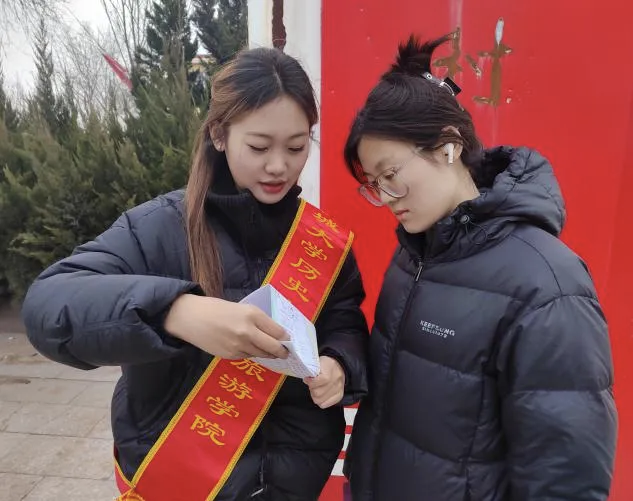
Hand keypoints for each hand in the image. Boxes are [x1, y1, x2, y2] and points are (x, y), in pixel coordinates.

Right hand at [164, 294, 288, 359]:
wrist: (190, 317)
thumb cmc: (216, 308)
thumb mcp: (242, 308)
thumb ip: (258, 320)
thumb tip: (276, 333)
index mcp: (252, 315)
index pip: (278, 331)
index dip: (286, 338)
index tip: (290, 340)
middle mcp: (248, 331)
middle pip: (274, 347)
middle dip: (282, 351)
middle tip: (286, 352)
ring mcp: (239, 346)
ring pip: (262, 354)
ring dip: (268, 354)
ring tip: (272, 352)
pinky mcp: (230, 356)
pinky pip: (248, 356)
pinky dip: (252, 354)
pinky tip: (251, 349)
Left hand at [304, 356, 345, 408]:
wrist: (339, 366)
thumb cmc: (326, 365)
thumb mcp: (318, 362)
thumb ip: (312, 370)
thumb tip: (306, 380)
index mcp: (331, 368)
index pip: (323, 380)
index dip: (312, 382)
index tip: (306, 379)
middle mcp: (336, 380)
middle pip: (319, 393)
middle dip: (311, 389)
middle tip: (311, 385)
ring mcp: (339, 389)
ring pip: (320, 400)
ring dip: (315, 396)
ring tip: (315, 389)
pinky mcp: (339, 396)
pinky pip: (325, 404)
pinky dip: (320, 401)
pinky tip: (320, 395)